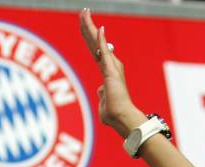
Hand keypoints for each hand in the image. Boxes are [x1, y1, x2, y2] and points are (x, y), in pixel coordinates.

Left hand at [79, 8, 143, 136]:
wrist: (121, 118)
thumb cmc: (112, 114)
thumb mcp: (103, 101)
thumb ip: (102, 93)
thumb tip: (100, 90)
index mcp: (106, 71)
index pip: (95, 49)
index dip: (89, 36)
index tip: (84, 23)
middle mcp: (109, 65)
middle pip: (95, 42)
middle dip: (88, 26)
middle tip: (83, 11)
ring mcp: (110, 67)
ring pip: (97, 44)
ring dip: (90, 28)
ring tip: (84, 12)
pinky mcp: (111, 72)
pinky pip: (104, 53)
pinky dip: (101, 41)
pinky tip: (99, 28)